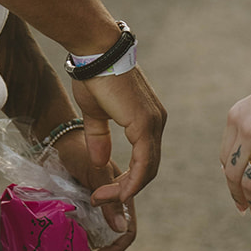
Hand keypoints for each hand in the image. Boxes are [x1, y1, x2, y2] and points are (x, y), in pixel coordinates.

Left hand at [52, 130, 136, 250]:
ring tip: (83, 245)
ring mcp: (105, 198)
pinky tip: (77, 233)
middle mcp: (116, 196)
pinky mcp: (92, 199)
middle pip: (122, 229)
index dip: (118, 243)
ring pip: (109, 228)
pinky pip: (97, 221)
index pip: (129, 225)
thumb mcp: (94, 174)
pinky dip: (90, 231)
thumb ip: (109, 199)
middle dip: (111, 245)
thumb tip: (122, 229)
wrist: (60, 139)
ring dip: (100, 239)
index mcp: (123, 189)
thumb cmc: (77, 151)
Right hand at [73, 66, 165, 208]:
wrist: (96, 52)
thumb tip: (101, 161)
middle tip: (101, 198)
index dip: (127, 179)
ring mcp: (153, 122)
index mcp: (147, 119)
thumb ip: (100, 137)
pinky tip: (117, 192)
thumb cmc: (94, 75)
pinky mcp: (144, 123)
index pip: (144, 159)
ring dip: (126, 188)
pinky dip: (132, 181)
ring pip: (147, 168)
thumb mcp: (95, 113)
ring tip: (101, 197)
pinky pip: (143, 162)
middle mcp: (156, 121)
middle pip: (148, 167)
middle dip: (126, 188)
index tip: (103, 191)